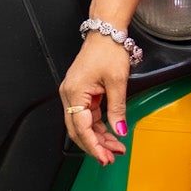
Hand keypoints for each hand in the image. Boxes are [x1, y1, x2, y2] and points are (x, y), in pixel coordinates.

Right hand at [59, 33, 131, 164]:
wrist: (106, 32)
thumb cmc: (108, 50)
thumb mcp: (117, 82)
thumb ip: (118, 109)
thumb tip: (120, 130)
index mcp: (75, 92)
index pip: (81, 127)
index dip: (93, 145)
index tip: (104, 157)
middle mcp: (70, 95)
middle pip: (78, 129)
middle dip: (95, 146)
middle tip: (111, 157)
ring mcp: (75, 94)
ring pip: (83, 124)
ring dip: (98, 138)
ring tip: (115, 148)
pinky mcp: (82, 92)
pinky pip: (88, 115)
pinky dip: (98, 126)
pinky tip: (110, 134)